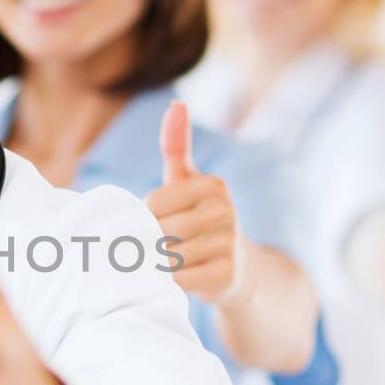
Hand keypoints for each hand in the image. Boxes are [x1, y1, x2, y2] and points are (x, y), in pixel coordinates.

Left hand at [145, 101, 251, 307]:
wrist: (235, 271)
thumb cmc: (198, 219)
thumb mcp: (186, 181)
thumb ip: (176, 145)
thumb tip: (177, 103)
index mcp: (214, 184)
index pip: (154, 204)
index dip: (148, 218)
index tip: (164, 222)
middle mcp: (228, 210)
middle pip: (161, 230)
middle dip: (154, 242)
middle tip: (167, 247)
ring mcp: (231, 243)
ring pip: (169, 255)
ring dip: (163, 263)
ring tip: (178, 261)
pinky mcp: (228, 274)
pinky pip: (181, 278)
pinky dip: (174, 281)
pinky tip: (185, 276)